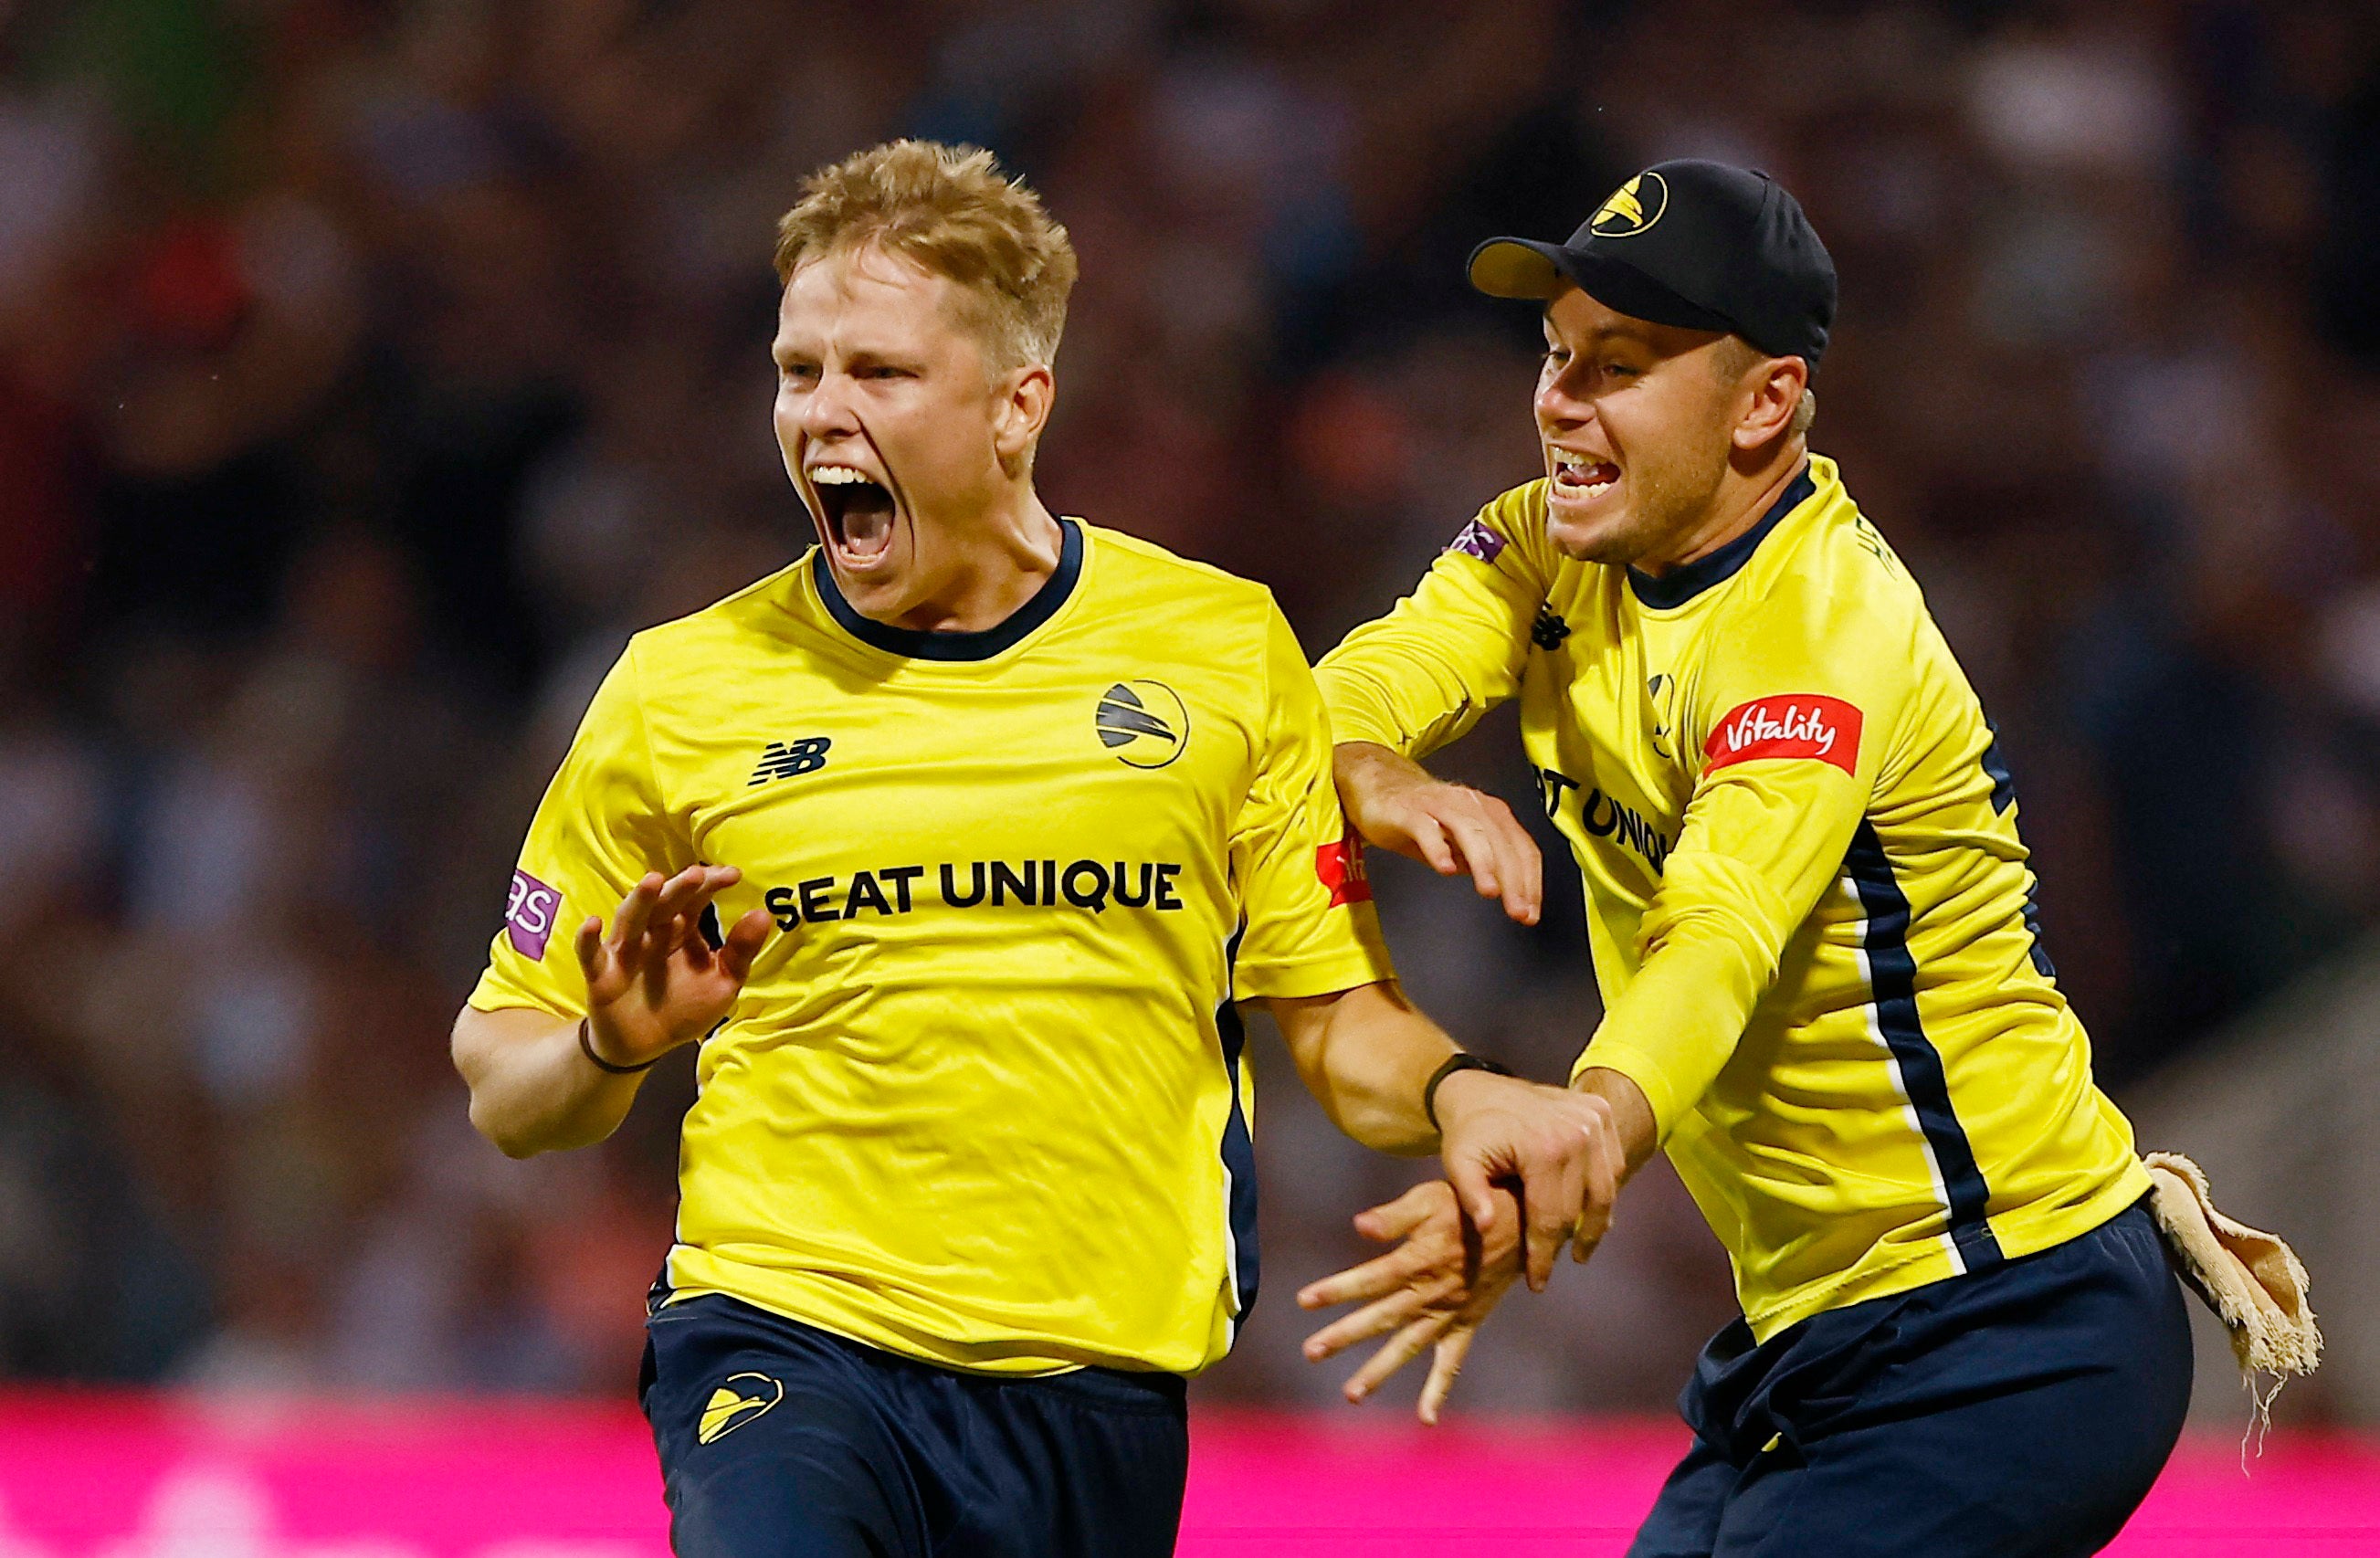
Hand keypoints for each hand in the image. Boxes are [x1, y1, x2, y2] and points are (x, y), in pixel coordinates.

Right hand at [577, 866, 771, 1067]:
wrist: (645, 1043)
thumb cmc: (685, 1006)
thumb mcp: (722, 981)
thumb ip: (741, 951)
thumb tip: (763, 913)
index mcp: (683, 929)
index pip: (696, 900)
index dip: (711, 885)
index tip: (733, 875)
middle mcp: (653, 932)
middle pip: (665, 904)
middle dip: (680, 888)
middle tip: (696, 874)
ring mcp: (625, 950)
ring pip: (631, 919)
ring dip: (641, 899)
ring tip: (653, 880)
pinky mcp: (601, 973)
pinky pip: (591, 954)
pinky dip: (588, 939)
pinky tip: (592, 923)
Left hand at [1297, 1181, 1521, 1423]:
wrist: (1520, 1221)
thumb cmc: (1467, 1204)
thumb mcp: (1429, 1198)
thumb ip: (1394, 1216)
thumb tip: (1358, 1225)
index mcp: (1418, 1260)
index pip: (1369, 1279)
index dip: (1337, 1289)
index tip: (1304, 1301)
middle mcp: (1431, 1293)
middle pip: (1381, 1318)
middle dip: (1344, 1335)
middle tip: (1311, 1351)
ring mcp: (1449, 1313)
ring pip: (1408, 1346)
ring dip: (1379, 1370)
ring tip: (1351, 1394)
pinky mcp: (1466, 1323)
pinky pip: (1452, 1362)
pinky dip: (1438, 1389)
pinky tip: (1425, 1418)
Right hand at [1334, 742, 1540, 923]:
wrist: (1378, 786)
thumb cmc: (1421, 816)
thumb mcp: (1458, 842)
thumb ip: (1480, 862)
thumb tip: (1505, 888)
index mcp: (1489, 813)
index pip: (1520, 847)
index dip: (1530, 881)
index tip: (1531, 912)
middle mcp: (1470, 805)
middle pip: (1500, 841)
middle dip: (1513, 879)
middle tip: (1517, 911)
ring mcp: (1439, 806)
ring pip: (1470, 832)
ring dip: (1484, 864)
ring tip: (1490, 892)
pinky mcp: (1409, 811)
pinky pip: (1427, 829)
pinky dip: (1439, 849)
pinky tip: (1446, 869)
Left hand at [1434, 1068, 1626, 1290]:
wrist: (1479, 1088)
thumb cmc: (1467, 1131)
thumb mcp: (1457, 1161)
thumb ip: (1469, 1195)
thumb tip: (1487, 1227)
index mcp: (1544, 1147)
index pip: (1550, 1218)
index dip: (1543, 1257)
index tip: (1536, 1285)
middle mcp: (1578, 1132)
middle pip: (1579, 1209)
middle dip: (1565, 1245)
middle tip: (1551, 1270)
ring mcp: (1594, 1120)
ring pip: (1604, 1191)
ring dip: (1594, 1225)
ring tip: (1580, 1251)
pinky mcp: (1601, 1112)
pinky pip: (1612, 1166)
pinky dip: (1603, 1194)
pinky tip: (1589, 1216)